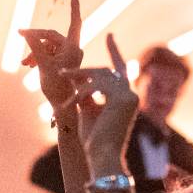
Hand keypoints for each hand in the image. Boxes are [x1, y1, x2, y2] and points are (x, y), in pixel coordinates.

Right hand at [21, 0, 84, 108]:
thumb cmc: (57, 87)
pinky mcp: (62, 62)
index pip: (74, 23)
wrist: (63, 106)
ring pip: (47, 46)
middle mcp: (72, 49)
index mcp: (73, 48)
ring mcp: (68, 56)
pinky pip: (48, 53)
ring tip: (24, 63)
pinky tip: (28, 65)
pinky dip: (38, 57)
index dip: (74, 8)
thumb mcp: (43, 65)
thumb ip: (35, 47)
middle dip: (35, 40)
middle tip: (19, 34)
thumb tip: (25, 32)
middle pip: (51, 36)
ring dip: (34, 52)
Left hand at [61, 34, 139, 175]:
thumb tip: (76, 76)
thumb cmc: (95, 139)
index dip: (114, 51)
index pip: (120, 69)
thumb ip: (85, 92)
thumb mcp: (87, 110)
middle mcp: (131, 95)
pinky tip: (71, 103)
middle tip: (62, 72)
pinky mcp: (124, 99)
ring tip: (61, 81)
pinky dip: (81, 92)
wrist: (102, 157)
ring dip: (78, 77)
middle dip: (83, 70)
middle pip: (105, 71)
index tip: (110, 35)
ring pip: (100, 75)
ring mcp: (130, 96)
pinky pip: (97, 86)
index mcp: (125, 98)